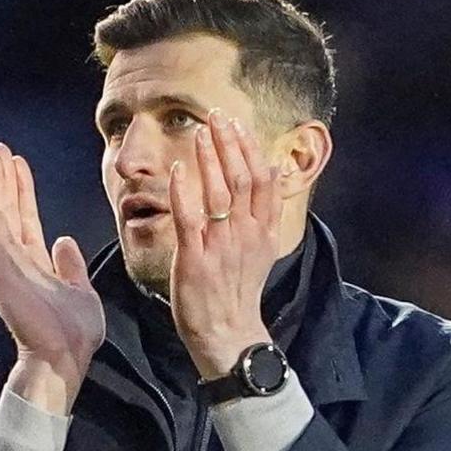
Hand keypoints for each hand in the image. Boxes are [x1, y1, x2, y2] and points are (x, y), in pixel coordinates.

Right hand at [0, 143, 104, 412]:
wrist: (65, 358)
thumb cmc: (73, 334)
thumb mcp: (80, 290)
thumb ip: (70, 266)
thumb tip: (65, 241)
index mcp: (34, 264)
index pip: (25, 218)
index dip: (22, 190)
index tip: (20, 164)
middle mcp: (15, 262)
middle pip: (6, 210)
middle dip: (3, 179)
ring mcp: (4, 266)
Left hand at [165, 108, 282, 379]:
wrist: (227, 335)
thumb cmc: (237, 292)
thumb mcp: (261, 250)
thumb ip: (264, 213)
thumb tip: (273, 174)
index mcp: (263, 231)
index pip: (263, 179)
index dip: (250, 149)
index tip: (238, 124)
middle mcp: (246, 234)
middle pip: (242, 178)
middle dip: (229, 143)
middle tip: (217, 116)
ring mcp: (221, 246)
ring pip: (220, 192)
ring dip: (209, 158)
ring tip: (200, 131)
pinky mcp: (196, 259)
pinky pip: (190, 219)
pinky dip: (183, 192)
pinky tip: (176, 171)